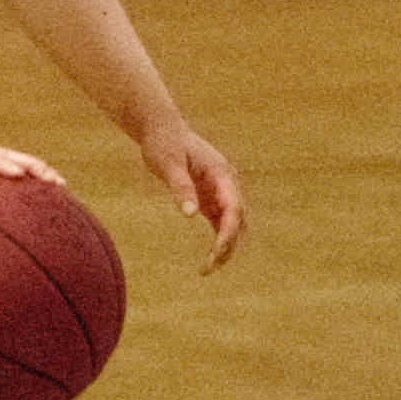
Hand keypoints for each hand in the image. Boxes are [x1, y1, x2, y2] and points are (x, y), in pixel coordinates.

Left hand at [138, 122, 244, 274]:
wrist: (162, 130)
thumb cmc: (164, 143)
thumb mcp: (168, 163)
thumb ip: (180, 186)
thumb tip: (190, 214)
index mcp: (222, 173)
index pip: (234, 208)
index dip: (229, 232)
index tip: (217, 251)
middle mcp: (227, 185)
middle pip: (239, 221)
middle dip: (229, 246)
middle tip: (208, 267)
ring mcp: (221, 192)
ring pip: (233, 226)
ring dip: (226, 248)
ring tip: (207, 269)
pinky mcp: (210, 199)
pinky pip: (221, 225)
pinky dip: (218, 243)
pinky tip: (208, 261)